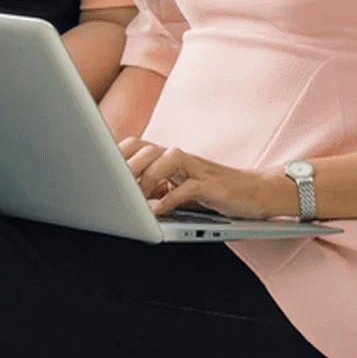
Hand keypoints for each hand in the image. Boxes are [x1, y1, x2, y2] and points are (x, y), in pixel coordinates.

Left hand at [122, 138, 302, 218]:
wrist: (259, 192)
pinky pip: (187, 187)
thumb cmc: (217, 192)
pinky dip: (170, 199)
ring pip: (165, 160)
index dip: (117, 154)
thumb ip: (159, 188)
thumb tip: (127, 198)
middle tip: (113, 188)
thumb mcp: (182, 188)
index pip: (137, 145)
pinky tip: (158, 212)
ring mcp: (198, 168)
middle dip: (126, 167)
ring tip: (135, 200)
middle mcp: (182, 157)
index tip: (97, 169)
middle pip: (146, 149)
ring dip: (146, 179)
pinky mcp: (213, 185)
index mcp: (171, 157)